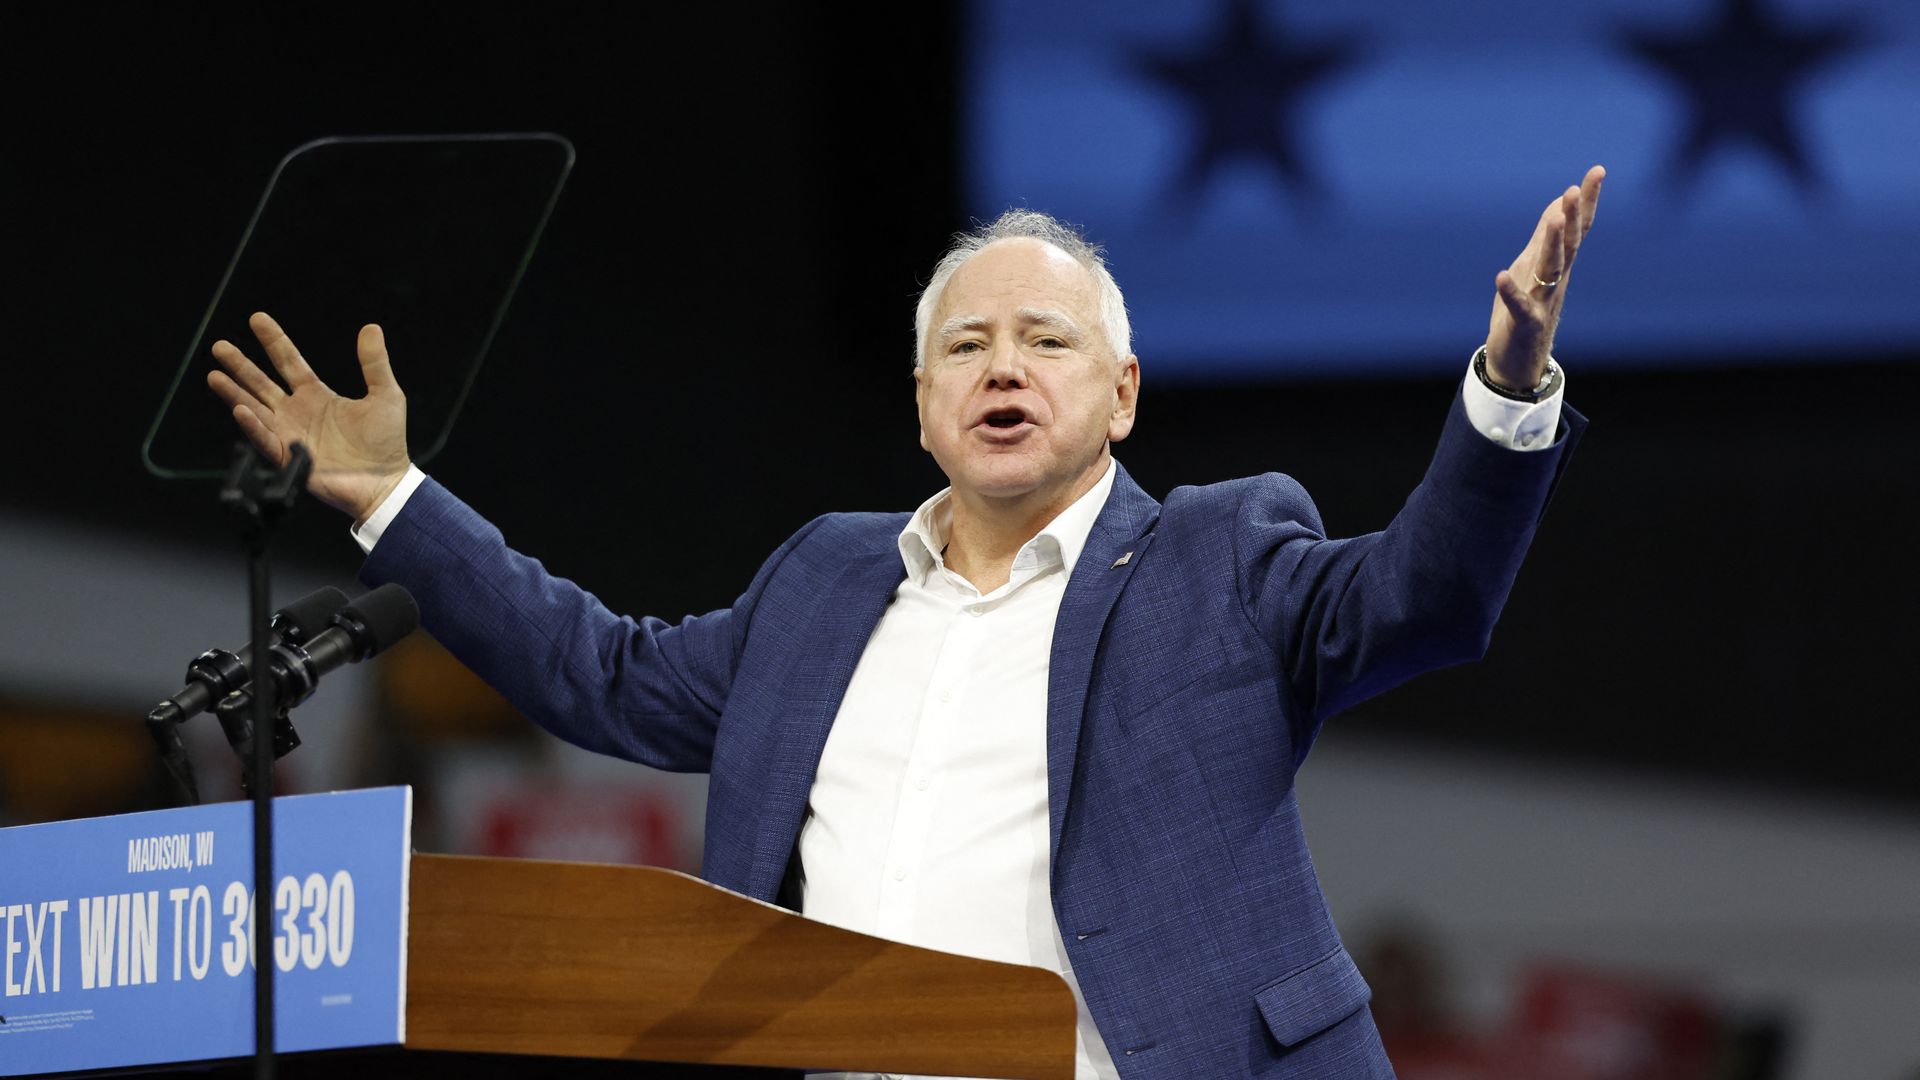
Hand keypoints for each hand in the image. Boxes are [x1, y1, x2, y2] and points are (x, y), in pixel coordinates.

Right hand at [208, 312, 410, 524]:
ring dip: (234, 393)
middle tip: (219, 346)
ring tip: (214, 375)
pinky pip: (265, 439)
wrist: (386, 481)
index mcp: (317, 395)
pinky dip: (252, 425)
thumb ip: (374, 363)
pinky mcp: (289, 457)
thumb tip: (371, 328)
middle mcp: (297, 412)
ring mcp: (290, 434)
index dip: (273, 340)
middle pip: (261, 383)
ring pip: (254, 409)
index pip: (288, 361)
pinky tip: (241, 409)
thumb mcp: (385, 395)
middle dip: (240, 365)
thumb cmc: (387, 442)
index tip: (257, 318)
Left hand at [1485, 165, 1604, 389]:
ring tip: (1556, 217)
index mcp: (1559, 264)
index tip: (1598, 170)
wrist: (1519, 359)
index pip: (1579, 228)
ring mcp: (1544, 301)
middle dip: (1574, 216)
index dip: (1588, 200)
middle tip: (1575, 188)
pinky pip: (1521, 305)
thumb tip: (1560, 201)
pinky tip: (1501, 275)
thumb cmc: (1527, 309)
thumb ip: (1546, 236)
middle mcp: (1556, 280)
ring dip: (1554, 243)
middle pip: (1570, 244)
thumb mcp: (1534, 266)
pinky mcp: (1527, 323)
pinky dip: (1511, 291)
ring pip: (1552, 269)